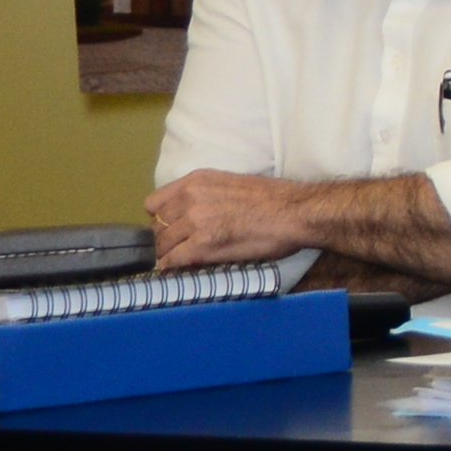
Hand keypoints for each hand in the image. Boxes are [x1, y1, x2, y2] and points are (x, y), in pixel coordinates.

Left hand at [144, 168, 312, 271]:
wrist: (297, 212)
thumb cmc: (275, 200)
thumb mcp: (231, 184)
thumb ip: (205, 196)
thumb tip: (192, 216)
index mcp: (196, 181)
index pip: (154, 203)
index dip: (160, 219)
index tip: (170, 228)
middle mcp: (190, 198)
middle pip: (156, 227)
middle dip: (165, 240)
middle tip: (180, 250)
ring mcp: (194, 222)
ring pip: (161, 246)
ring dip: (170, 255)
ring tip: (182, 262)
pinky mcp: (203, 245)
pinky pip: (172, 260)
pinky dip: (174, 268)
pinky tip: (182, 270)